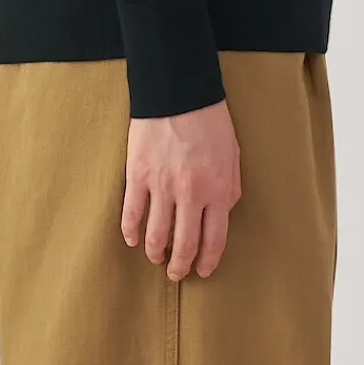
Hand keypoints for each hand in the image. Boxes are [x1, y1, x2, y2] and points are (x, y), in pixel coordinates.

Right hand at [121, 99, 241, 280]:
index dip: (207, 261)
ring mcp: (162, 186)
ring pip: (156, 235)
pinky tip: (132, 239)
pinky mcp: (138, 175)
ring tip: (155, 257)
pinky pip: (132, 213)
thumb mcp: (233, 156)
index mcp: (218, 190)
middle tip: (176, 273)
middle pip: (184, 244)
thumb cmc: (210, 121)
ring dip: (156, 253)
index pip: (214, 240)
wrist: (179, 92)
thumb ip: (228, 189)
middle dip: (180, 266)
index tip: (202, 271)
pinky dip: (131, 232)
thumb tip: (221, 214)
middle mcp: (191, 194)